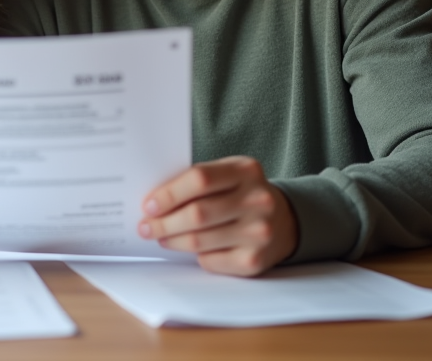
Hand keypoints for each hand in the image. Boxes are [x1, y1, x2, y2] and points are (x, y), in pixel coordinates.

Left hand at [138, 156, 296, 276]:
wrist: (285, 221)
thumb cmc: (243, 194)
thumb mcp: (229, 174)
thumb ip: (198, 181)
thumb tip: (155, 201)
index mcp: (246, 171)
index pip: (200, 179)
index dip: (169, 194)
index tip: (149, 204)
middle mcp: (258, 200)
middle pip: (197, 214)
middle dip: (163, 222)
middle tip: (146, 226)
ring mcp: (259, 232)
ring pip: (199, 241)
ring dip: (172, 241)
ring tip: (161, 237)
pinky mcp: (254, 261)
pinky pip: (210, 261)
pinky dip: (195, 256)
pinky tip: (190, 249)